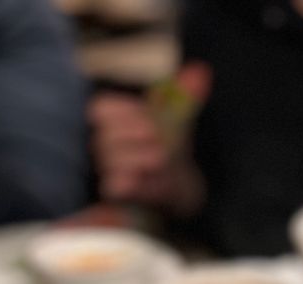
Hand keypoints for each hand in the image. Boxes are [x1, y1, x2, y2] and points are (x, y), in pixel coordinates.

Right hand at [89, 63, 211, 214]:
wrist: (180, 185)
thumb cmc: (170, 147)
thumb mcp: (178, 119)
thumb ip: (185, 94)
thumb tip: (200, 71)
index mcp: (115, 120)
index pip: (102, 109)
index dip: (124, 113)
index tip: (150, 123)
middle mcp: (105, 143)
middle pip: (105, 133)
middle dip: (133, 135)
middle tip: (158, 141)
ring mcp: (108, 169)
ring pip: (109, 160)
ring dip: (136, 158)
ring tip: (159, 160)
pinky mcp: (115, 194)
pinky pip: (113, 186)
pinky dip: (130, 183)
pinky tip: (144, 180)